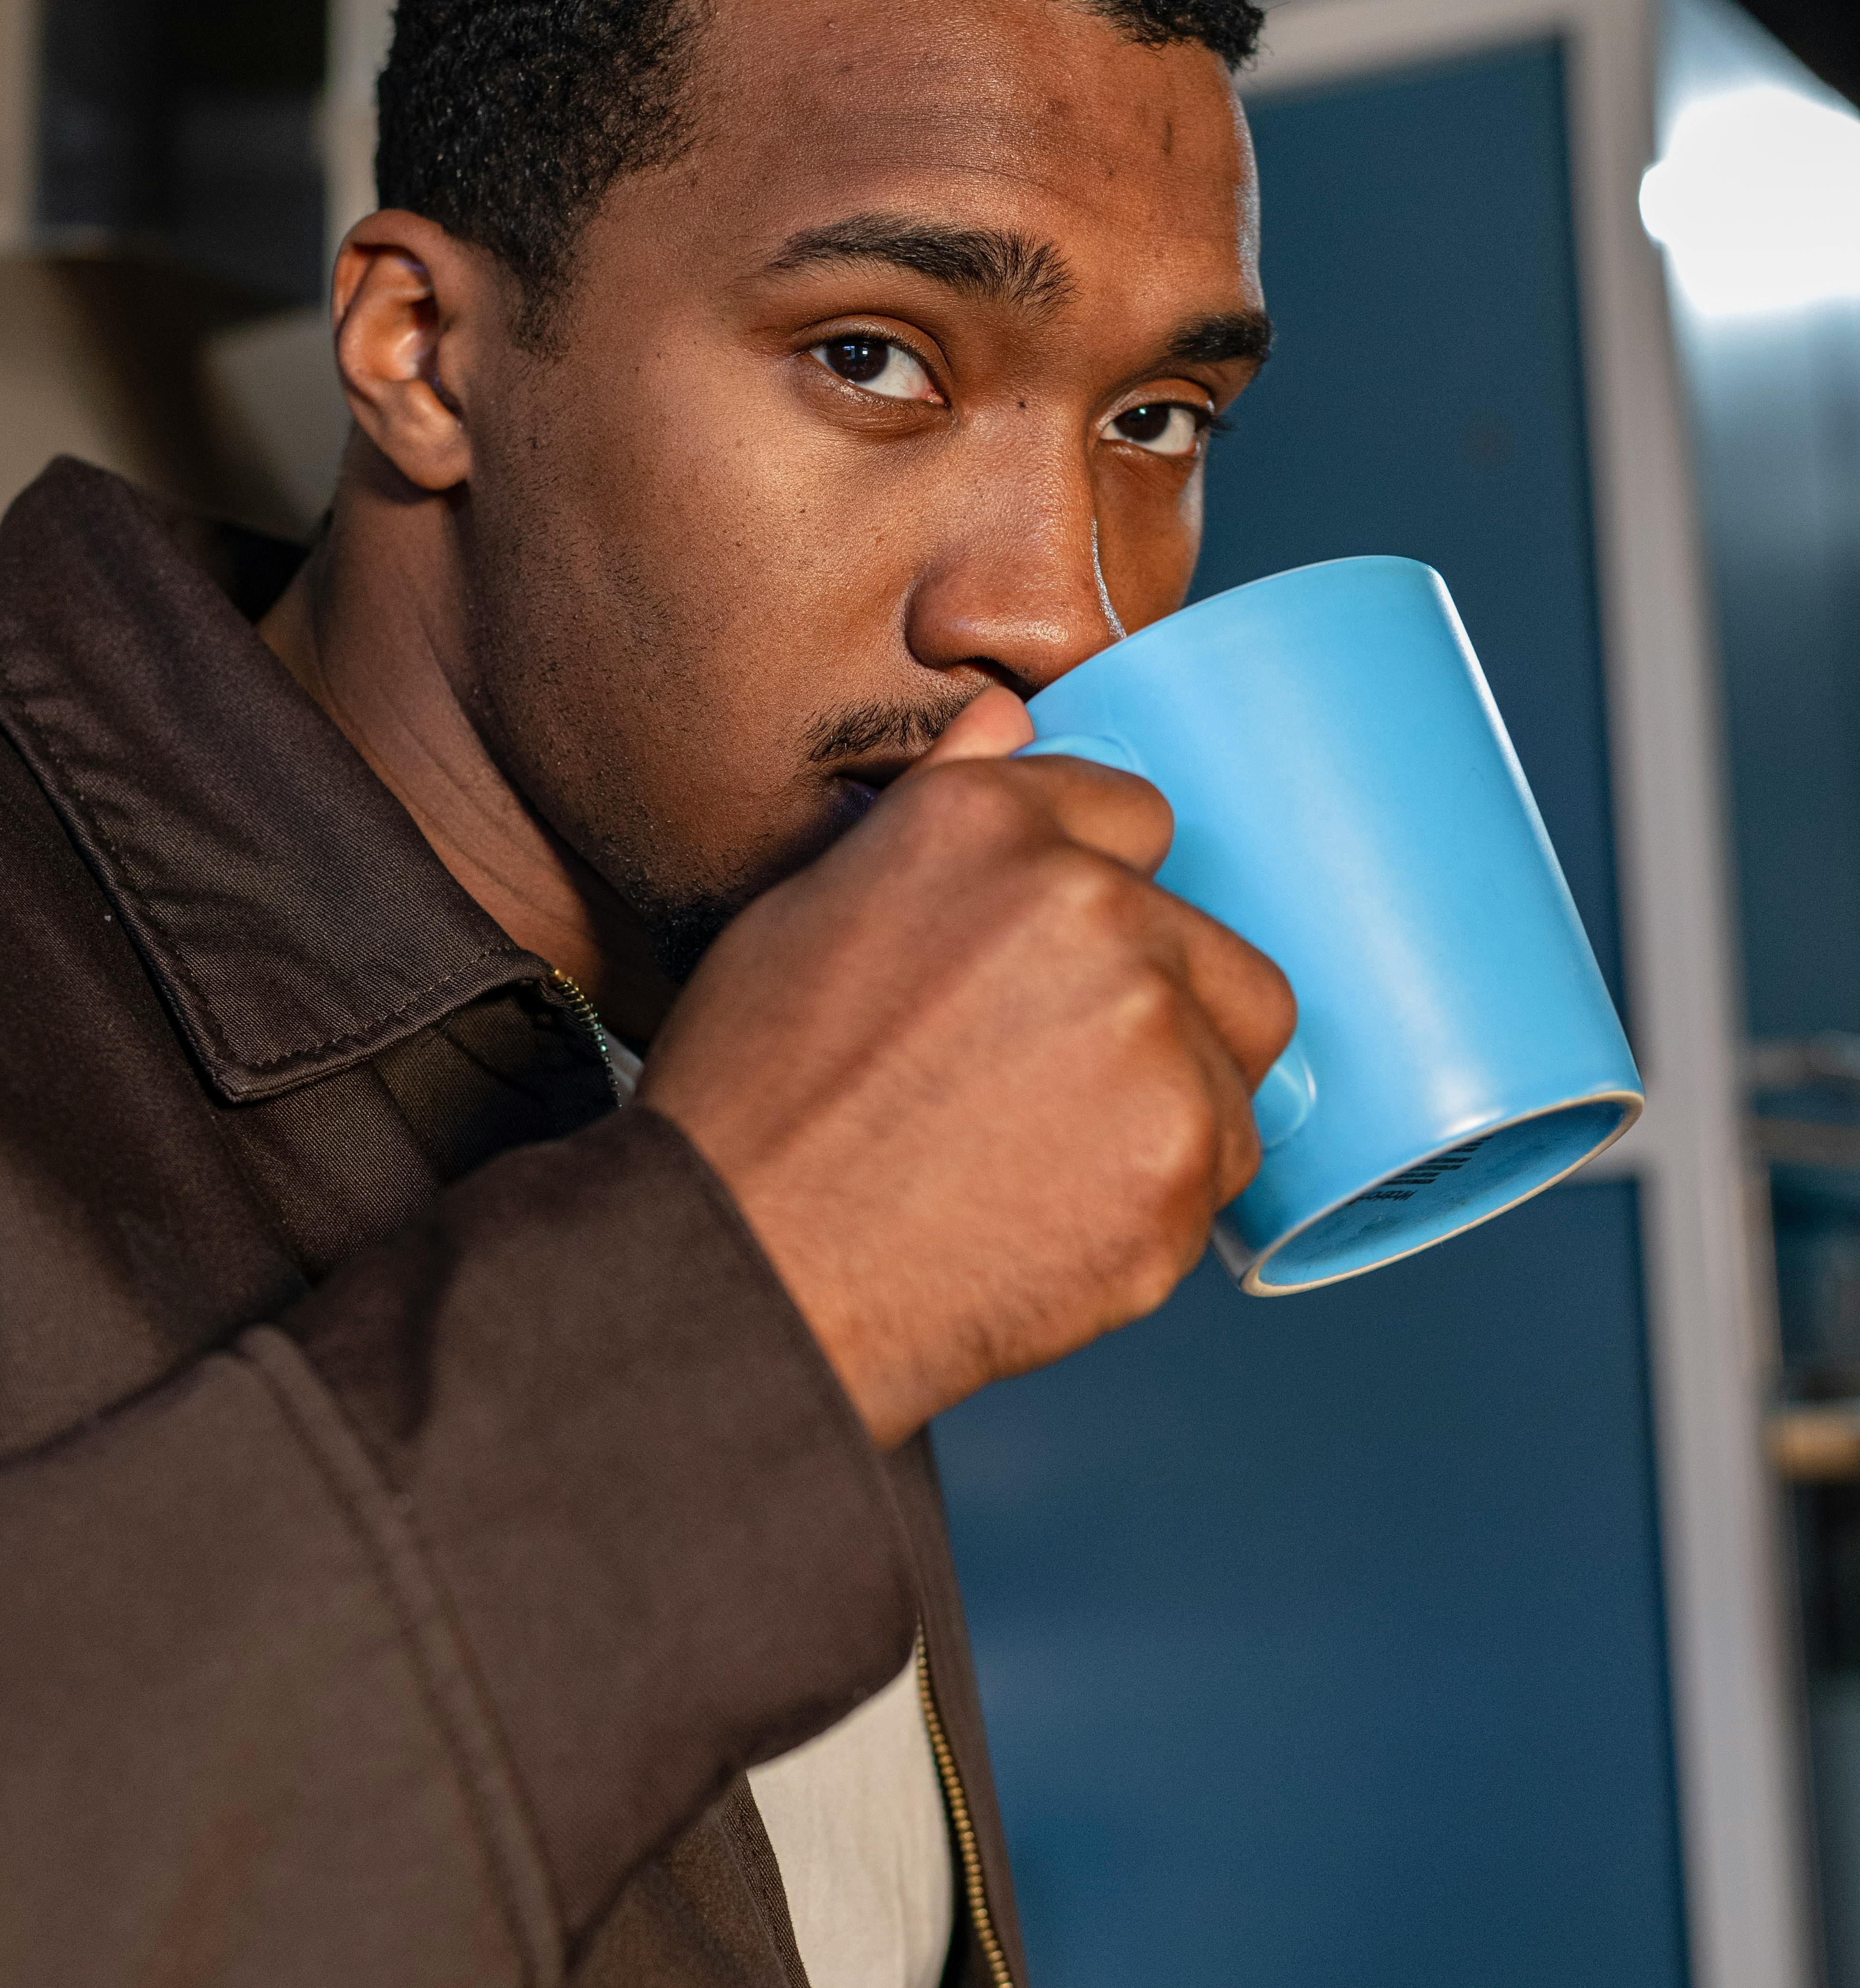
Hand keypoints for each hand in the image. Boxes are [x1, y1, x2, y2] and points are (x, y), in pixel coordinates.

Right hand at [640, 688, 1294, 1446]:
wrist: (752, 1275)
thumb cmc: (756, 1101)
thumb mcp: (808, 908)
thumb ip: (939, 808)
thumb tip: (1009, 712)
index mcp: (991, 826)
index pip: (1138, 817)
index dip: (1100, 899)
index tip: (1049, 972)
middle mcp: (1089, 904)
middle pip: (1216, 947)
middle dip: (1158, 1010)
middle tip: (1050, 1090)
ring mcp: (1149, 1030)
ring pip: (1234, 1056)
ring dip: (1169, 1105)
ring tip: (1047, 1161)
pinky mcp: (1184, 1153)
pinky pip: (1226, 1160)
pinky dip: (1161, 1197)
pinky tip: (1057, 1218)